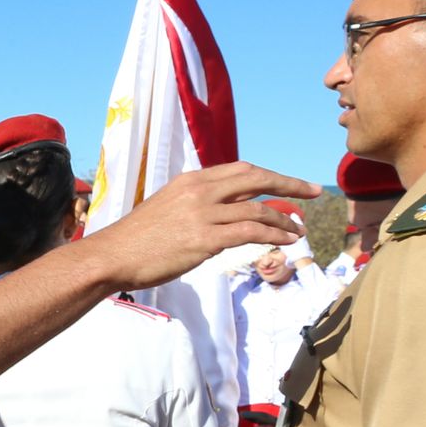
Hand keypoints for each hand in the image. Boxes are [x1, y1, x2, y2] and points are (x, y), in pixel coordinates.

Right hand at [91, 162, 316, 288]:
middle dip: (289, 185)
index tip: (290, 184)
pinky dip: (273, 235)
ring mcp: (202, 214)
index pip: (240, 170)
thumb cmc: (136, 240)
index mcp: (191, 180)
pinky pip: (250, 231)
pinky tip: (285, 241)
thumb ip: (194, 205)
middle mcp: (199, 190)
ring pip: (258, 208)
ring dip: (285, 219)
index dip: (270, 175)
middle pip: (256, 178)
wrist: (111, 256)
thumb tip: (219, 212)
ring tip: (299, 230)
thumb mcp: (165, 208)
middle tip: (313, 192)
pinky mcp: (204, 239)